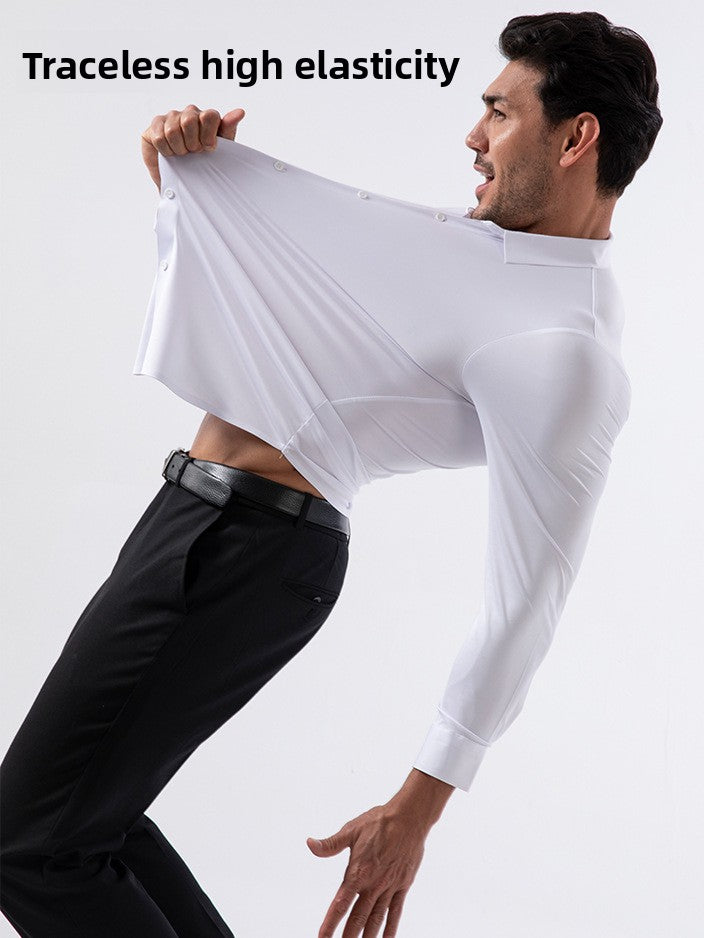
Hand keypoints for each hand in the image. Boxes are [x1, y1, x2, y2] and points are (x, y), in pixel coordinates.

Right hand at [140, 105, 245, 190]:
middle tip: (193, 152)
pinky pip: (158, 136)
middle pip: (189, 120)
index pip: (209, 115)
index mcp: (207, 117)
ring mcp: (171, 117)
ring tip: (182, 154)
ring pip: (173, 129)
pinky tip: (170, 152)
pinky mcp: (155, 125)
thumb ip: (229, 129)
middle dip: (192, 143)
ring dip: (179, 148)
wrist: (184, 176)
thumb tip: (240, 112)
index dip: (208, 135)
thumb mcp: (222, 149)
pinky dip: (165, 150)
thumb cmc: (204, 160)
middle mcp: (189, 113)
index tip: (208, 148)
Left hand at [307, 803, 428, 937]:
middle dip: (348, 936)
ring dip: (367, 937)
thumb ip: (330, 844)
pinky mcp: (402, 885)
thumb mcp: (351, 830)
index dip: (330, 923)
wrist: (409, 817)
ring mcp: (389, 886)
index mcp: (357, 872)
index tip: (322, 937)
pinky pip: (395, 912)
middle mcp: (373, 884)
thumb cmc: (379, 821)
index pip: (340, 904)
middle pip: (357, 918)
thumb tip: (310, 844)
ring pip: (376, 919)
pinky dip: (390, 928)